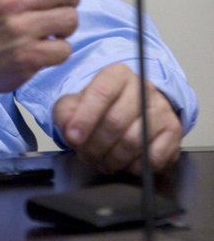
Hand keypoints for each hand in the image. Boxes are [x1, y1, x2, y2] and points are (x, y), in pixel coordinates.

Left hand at [53, 63, 181, 174]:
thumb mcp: (75, 103)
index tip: (73, 138)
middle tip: (85, 156)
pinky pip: (153, 157)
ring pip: (134, 141)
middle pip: (116, 121)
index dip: (85, 119)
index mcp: (116, 74)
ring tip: (102, 161)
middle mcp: (142, 87)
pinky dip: (135, 166)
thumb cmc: (100, 108)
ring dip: (112, 159)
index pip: (101, 93)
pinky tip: (124, 163)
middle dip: (96, 145)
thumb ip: (66, 112)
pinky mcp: (173, 130)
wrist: (132, 110)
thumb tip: (69, 129)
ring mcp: (161, 108)